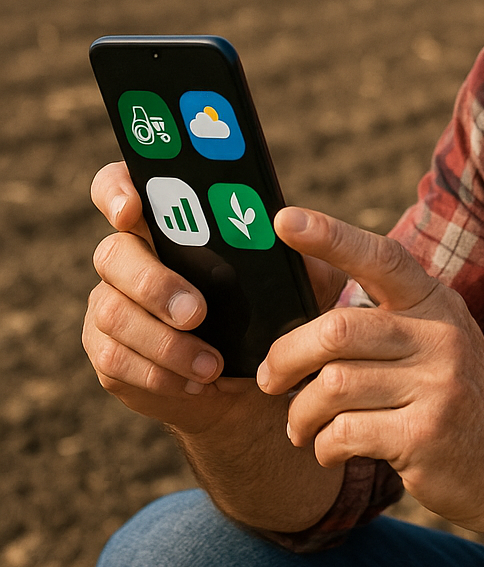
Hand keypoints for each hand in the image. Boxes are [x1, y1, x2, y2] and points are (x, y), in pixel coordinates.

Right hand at [82, 163, 346, 433]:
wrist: (252, 377)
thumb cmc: (271, 310)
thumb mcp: (292, 279)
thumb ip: (290, 249)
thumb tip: (289, 226)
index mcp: (168, 222)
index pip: (121, 185)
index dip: (116, 191)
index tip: (132, 211)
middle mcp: (131, 257)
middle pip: (113, 253)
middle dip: (154, 283)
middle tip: (197, 312)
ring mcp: (112, 302)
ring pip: (112, 312)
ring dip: (164, 342)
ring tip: (211, 364)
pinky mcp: (108, 349)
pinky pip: (113, 358)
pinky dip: (157, 373)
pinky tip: (193, 381)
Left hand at [257, 207, 483, 533]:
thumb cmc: (454, 398)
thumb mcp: (433, 342)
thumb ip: (381, 316)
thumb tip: (306, 282)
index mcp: (435, 302)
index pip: (380, 258)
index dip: (330, 236)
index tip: (284, 220)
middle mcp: (440, 335)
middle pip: (337, 329)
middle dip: (286, 357)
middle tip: (270, 380)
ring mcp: (437, 384)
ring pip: (332, 386)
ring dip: (301, 414)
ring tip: (302, 426)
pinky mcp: (425, 433)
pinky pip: (344, 432)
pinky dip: (322, 445)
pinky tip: (331, 449)